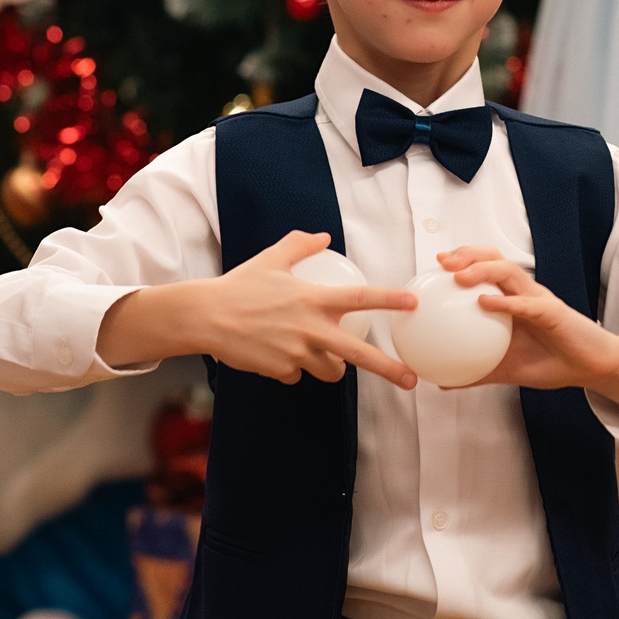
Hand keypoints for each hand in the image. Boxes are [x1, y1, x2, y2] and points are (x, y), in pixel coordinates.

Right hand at [137, 231, 418, 388]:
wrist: (206, 317)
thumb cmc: (238, 285)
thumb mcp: (270, 259)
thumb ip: (299, 246)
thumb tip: (323, 237)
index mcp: (312, 300)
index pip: (360, 299)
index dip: (389, 300)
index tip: (413, 304)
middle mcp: (309, 329)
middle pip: (359, 354)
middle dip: (389, 369)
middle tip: (410, 381)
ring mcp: (296, 354)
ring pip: (330, 369)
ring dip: (332, 364)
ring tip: (317, 350)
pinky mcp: (281, 371)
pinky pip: (298, 374)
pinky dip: (294, 366)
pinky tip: (276, 351)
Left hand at [439, 246, 618, 416]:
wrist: (588, 369)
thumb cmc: (550, 363)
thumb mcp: (506, 370)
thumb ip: (477, 373)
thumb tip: (443, 384)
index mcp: (513, 299)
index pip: (486, 268)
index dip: (462, 260)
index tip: (436, 264)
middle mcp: (524, 292)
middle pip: (495, 259)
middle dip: (469, 254)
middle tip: (443, 261)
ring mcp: (539, 298)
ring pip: (509, 272)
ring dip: (482, 269)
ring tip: (458, 276)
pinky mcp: (553, 312)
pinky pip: (526, 303)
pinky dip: (505, 301)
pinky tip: (484, 303)